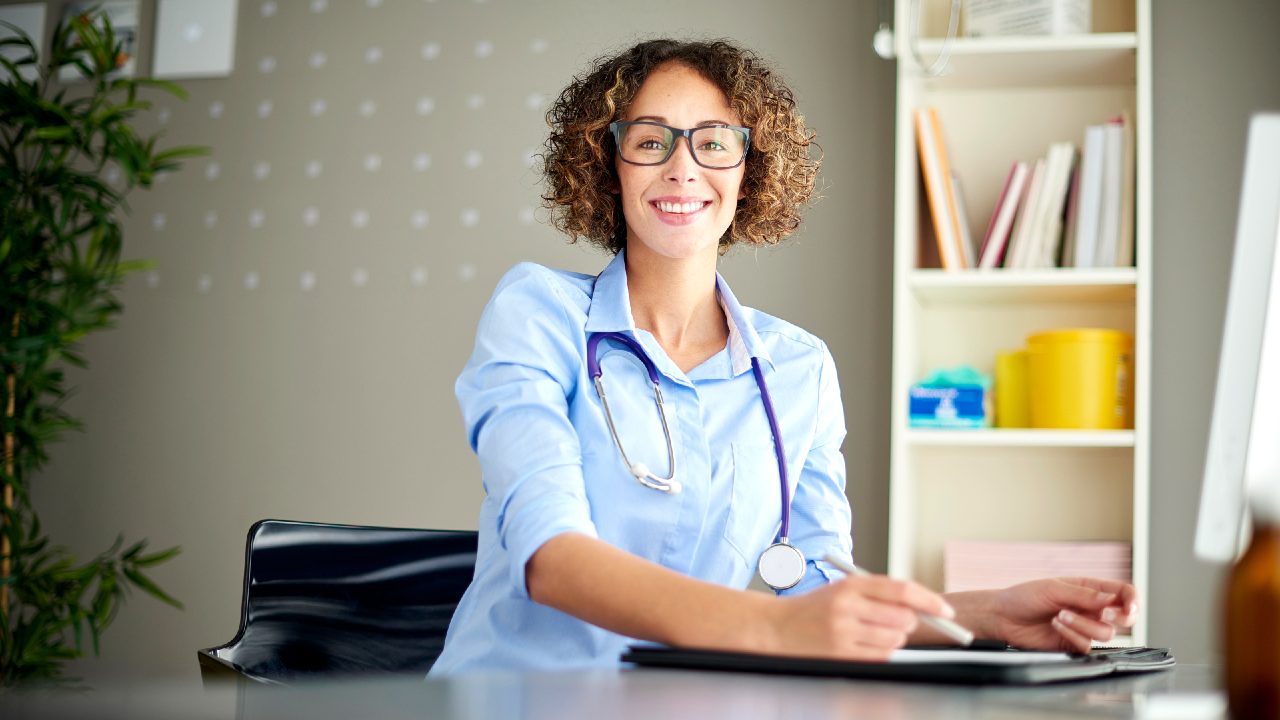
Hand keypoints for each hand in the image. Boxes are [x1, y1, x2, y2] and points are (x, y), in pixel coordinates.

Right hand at [765, 574, 955, 661]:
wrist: (776, 627)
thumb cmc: (815, 608)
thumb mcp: (844, 590)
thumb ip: (879, 595)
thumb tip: (922, 608)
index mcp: (851, 584)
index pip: (901, 590)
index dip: (929, 600)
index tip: (946, 610)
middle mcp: (847, 606)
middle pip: (903, 617)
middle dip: (909, 622)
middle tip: (900, 622)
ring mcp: (843, 632)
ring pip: (895, 639)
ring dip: (895, 639)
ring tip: (875, 633)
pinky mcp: (841, 654)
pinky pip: (881, 657)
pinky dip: (883, 652)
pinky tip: (866, 645)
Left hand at [989, 577, 1138, 653]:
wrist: (1003, 617)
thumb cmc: (1024, 597)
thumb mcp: (1054, 588)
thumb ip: (1084, 595)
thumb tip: (1111, 600)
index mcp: (1089, 589)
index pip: (1123, 593)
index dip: (1133, 600)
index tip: (1129, 607)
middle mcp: (1090, 609)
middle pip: (1125, 617)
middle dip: (1120, 616)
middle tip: (1105, 612)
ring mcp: (1083, 627)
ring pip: (1106, 633)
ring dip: (1084, 624)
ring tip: (1060, 614)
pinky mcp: (1073, 644)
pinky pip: (1087, 645)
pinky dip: (1073, 634)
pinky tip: (1055, 624)